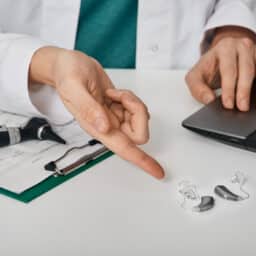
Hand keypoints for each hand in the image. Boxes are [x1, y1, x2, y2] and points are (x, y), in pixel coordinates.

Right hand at [30, 47, 164, 178]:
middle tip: (122, 98)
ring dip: (132, 103)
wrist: (69, 65)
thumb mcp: (73, 86)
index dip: (142, 161)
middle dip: (138, 112)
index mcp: (96, 127)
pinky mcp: (118, 107)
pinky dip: (131, 99)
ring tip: (115, 93)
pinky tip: (116, 93)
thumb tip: (104, 127)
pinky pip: (136, 109)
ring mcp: (114, 117)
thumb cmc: (67, 74)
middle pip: (139, 133)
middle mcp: (107, 125)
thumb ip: (88, 108)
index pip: (124, 149)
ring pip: (139, 119)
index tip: (157, 172)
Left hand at [186, 26, 255, 110]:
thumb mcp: (194, 76)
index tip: (228, 103)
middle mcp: (241, 46)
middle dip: (243, 90)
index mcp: (224, 48)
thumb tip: (209, 99)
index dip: (228, 88)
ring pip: (254, 70)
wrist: (218, 58)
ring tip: (245, 105)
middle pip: (246, 69)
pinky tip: (251, 97)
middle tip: (241, 107)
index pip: (228, 69)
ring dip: (250, 89)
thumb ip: (197, 88)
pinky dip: (255, 84)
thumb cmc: (207, 67)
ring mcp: (252, 51)